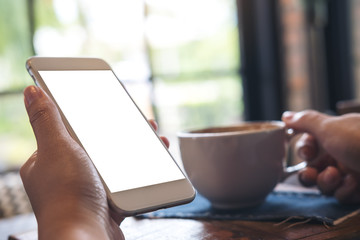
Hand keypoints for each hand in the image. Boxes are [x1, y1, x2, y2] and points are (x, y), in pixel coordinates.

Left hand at [21, 85, 169, 238]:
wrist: (87, 236)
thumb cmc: (68, 195)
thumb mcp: (57, 147)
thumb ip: (47, 119)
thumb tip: (33, 92)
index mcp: (51, 159)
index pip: (73, 129)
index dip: (93, 115)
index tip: (112, 104)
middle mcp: (69, 174)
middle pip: (99, 144)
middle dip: (122, 131)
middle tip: (141, 120)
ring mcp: (89, 189)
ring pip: (116, 163)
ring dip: (137, 149)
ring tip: (155, 138)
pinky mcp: (108, 203)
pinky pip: (127, 182)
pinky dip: (142, 172)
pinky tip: (156, 163)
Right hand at [282, 110, 359, 203]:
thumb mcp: (329, 127)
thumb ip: (305, 121)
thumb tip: (286, 115)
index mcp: (335, 136)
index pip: (310, 145)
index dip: (304, 150)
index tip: (306, 153)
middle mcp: (341, 153)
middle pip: (313, 167)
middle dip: (311, 172)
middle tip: (312, 174)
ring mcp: (351, 171)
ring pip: (325, 183)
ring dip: (327, 182)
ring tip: (338, 176)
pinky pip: (341, 194)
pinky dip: (346, 190)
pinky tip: (355, 184)